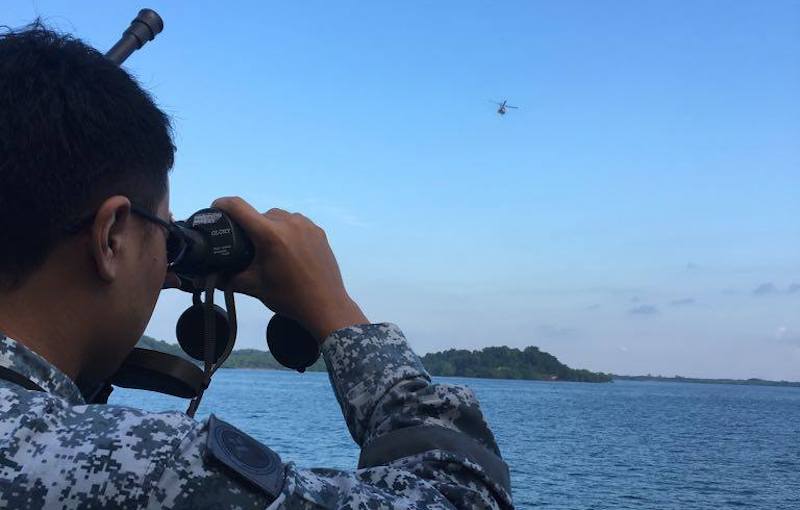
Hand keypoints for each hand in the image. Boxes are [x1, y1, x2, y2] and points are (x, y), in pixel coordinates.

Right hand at [212, 197, 366, 341]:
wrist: (325, 305)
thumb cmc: (289, 297)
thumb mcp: (254, 287)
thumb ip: (226, 279)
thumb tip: (203, 278)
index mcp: (270, 235)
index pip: (238, 207)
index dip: (222, 205)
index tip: (215, 209)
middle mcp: (289, 223)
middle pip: (259, 214)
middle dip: (250, 227)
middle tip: (247, 247)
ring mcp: (306, 225)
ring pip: (278, 217)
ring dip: (270, 227)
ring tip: (269, 249)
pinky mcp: (318, 231)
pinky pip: (296, 223)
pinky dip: (287, 231)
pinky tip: (288, 250)